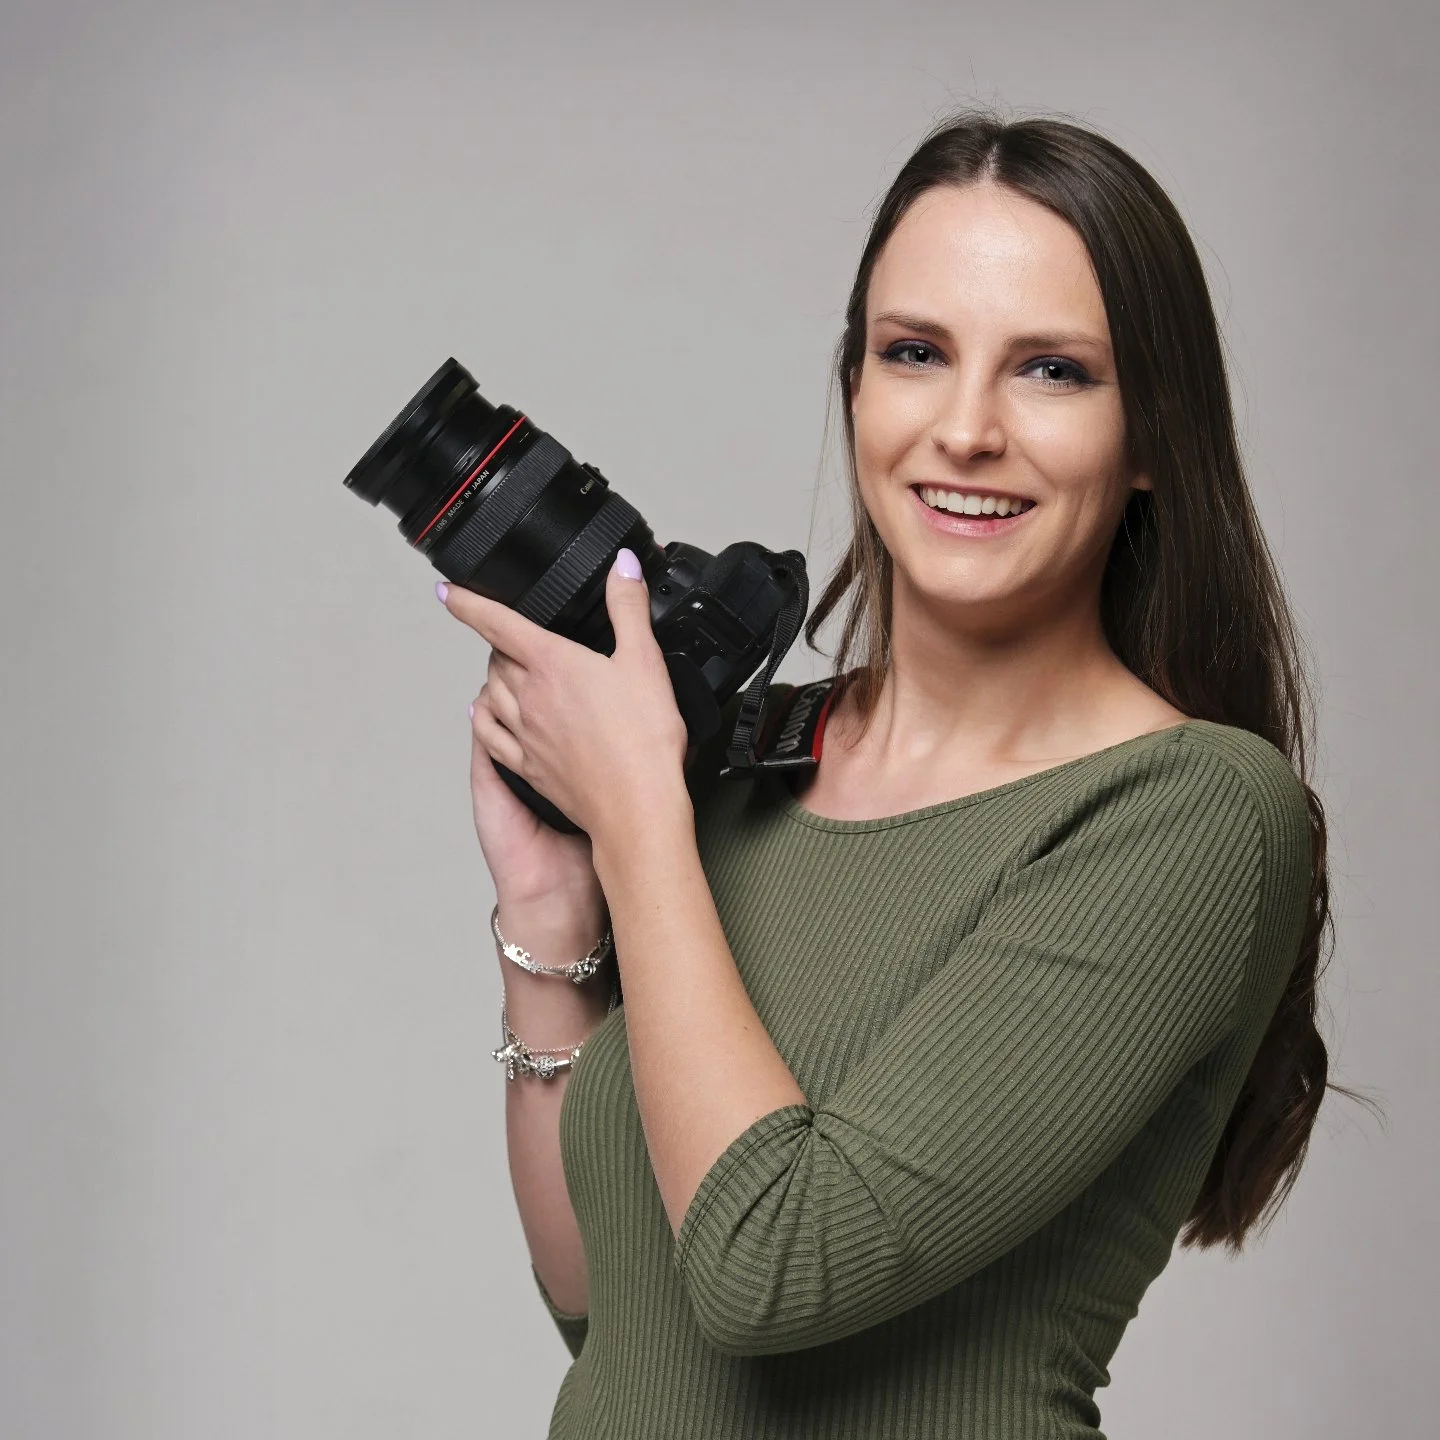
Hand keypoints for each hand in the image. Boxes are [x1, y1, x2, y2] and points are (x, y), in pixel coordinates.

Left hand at [442, 548, 690, 846]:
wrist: (635, 808)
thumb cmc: (642, 741)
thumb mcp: (646, 661)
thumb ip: (628, 608)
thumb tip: (622, 567)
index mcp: (552, 665)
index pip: (496, 623)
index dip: (467, 602)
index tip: (449, 590)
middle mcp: (529, 698)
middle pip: (497, 658)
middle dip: (501, 640)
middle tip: (514, 633)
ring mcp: (525, 734)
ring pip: (492, 693)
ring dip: (496, 676)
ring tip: (507, 668)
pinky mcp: (530, 766)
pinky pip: (491, 736)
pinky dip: (484, 718)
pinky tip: (484, 714)